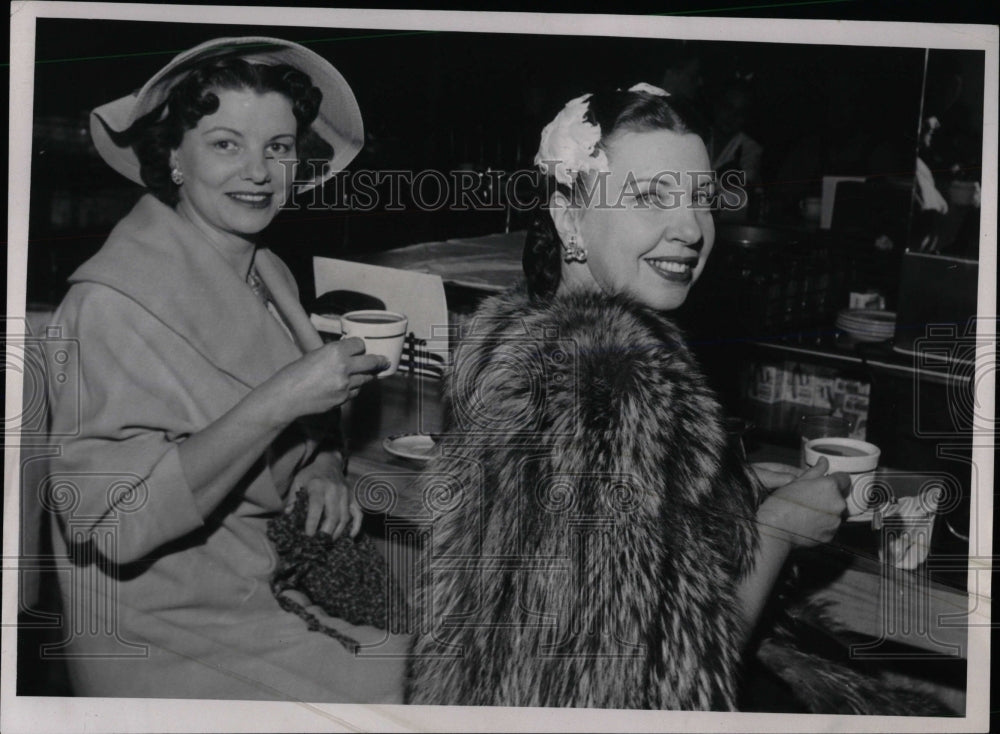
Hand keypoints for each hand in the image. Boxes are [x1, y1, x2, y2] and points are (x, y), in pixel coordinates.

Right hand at [265, 337, 387, 422]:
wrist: (287, 397)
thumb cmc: (294, 374)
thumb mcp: (314, 355)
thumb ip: (333, 354)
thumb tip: (347, 353)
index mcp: (335, 351)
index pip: (360, 344)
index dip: (360, 346)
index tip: (361, 348)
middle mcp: (344, 366)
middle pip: (372, 362)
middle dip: (379, 361)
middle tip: (384, 361)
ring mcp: (346, 385)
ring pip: (366, 379)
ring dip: (366, 376)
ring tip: (367, 374)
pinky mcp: (344, 399)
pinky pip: (356, 391)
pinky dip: (354, 388)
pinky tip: (348, 387)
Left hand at [287, 455, 361, 537]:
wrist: (329, 463)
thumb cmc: (311, 474)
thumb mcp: (298, 482)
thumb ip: (292, 499)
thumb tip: (288, 515)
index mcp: (318, 485)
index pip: (317, 506)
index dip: (312, 522)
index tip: (308, 535)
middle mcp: (334, 489)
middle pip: (333, 515)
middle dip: (326, 532)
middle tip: (318, 543)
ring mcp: (346, 493)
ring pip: (345, 517)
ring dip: (337, 532)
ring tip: (328, 541)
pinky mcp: (352, 497)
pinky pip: (358, 513)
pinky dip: (356, 525)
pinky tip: (350, 535)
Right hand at [756, 457, 849, 548]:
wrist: (775, 529)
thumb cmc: (781, 504)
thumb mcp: (795, 481)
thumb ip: (814, 471)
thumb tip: (823, 462)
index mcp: (830, 486)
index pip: (844, 478)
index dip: (835, 479)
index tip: (826, 483)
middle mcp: (838, 503)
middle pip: (840, 497)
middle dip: (830, 496)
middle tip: (810, 499)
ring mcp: (836, 521)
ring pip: (836, 512)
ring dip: (826, 511)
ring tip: (807, 512)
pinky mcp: (831, 535)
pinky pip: (830, 526)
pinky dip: (822, 525)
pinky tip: (807, 523)